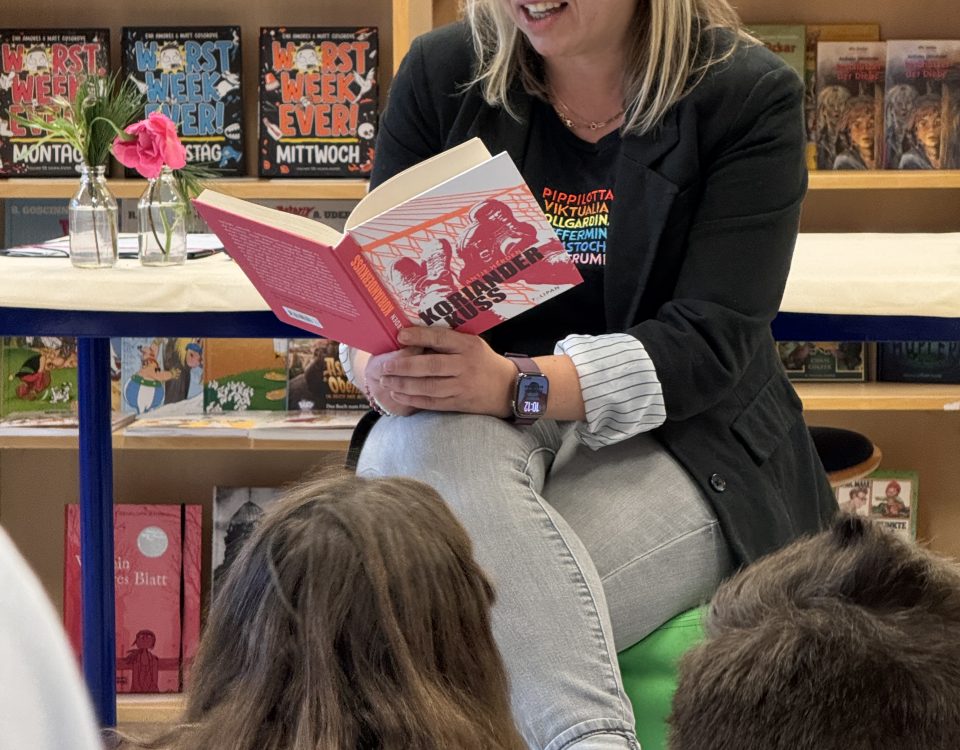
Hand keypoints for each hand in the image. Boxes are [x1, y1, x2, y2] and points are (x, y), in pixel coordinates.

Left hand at [370, 327, 516, 416]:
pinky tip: (398, 394)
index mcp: (468, 346)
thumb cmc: (483, 361)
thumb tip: (413, 336)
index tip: (400, 335)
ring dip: (404, 385)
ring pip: (429, 387)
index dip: (419, 337)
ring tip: (386, 381)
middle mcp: (465, 366)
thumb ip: (448, 341)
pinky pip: (432, 402)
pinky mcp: (459, 403)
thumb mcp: (472, 344)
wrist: (508, 388)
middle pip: (431, 366)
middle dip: (404, 366)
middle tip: (385, 366)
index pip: (441, 339)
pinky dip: (413, 399)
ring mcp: (462, 386)